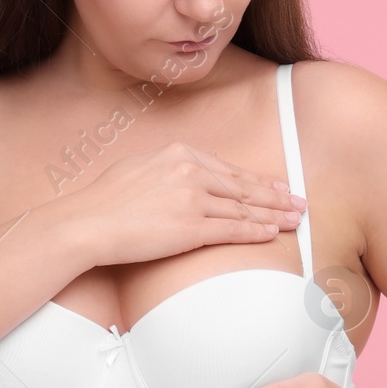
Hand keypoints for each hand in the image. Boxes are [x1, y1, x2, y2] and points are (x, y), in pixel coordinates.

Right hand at [53, 141, 306, 269]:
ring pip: (243, 208)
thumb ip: (167, 170)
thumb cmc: (105, 200)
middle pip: (243, 186)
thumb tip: (181, 177)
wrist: (88, 222)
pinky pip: (232, 228)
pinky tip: (271, 234)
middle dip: (275, 196)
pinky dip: (255, 231)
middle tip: (298, 202)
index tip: (276, 186)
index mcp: (179, 153)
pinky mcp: (191, 227)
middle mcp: (190, 171)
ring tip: (294, 220)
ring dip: (273, 215)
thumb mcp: (139, 169)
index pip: (228, 170)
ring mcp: (193, 199)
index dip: (256, 180)